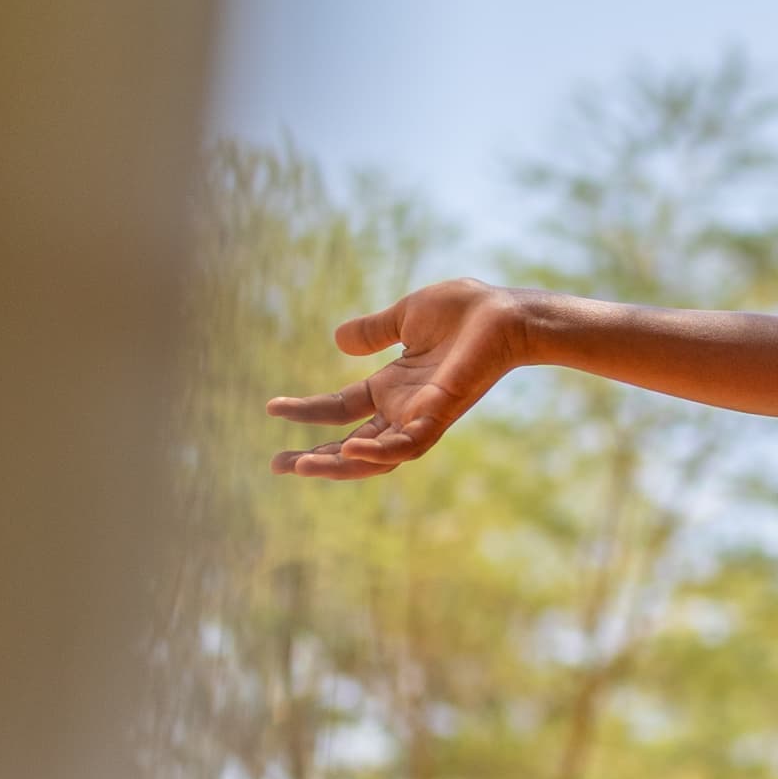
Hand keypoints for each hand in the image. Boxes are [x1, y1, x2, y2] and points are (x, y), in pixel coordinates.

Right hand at [265, 280, 540, 478]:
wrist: (505, 312)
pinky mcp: (441, 415)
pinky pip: (408, 445)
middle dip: (316, 458)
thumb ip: (374, 332)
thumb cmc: (466, 313)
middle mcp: (405, 408)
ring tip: (301, 467)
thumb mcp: (406, 318)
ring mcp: (423, 416)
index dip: (307, 412)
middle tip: (277, 466)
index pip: (341, 410)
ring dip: (338, 464)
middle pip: (352, 445)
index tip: (272, 408)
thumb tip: (338, 339)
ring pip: (376, 456)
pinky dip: (380, 451)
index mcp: (393, 387)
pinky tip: (349, 449)